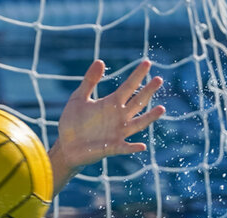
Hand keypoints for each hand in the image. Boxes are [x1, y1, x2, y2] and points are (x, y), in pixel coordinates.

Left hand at [50, 59, 165, 187]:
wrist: (65, 146)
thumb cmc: (73, 122)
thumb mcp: (78, 99)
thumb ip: (89, 82)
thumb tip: (100, 61)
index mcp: (112, 103)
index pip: (129, 87)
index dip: (137, 75)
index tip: (147, 63)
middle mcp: (119, 117)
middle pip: (137, 102)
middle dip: (148, 92)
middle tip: (158, 80)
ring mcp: (118, 132)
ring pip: (138, 124)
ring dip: (149, 118)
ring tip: (161, 109)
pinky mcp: (111, 147)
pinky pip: (125, 148)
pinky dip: (132, 147)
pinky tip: (141, 146)